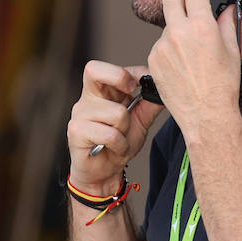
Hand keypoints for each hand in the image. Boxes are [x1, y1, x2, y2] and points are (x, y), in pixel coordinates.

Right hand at [67, 62, 164, 191]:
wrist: (104, 172)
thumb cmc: (119, 143)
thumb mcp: (141, 120)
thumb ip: (150, 103)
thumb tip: (165, 86)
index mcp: (102, 92)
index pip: (111, 68)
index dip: (133, 73)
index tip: (146, 85)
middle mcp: (88, 99)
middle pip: (94, 70)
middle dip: (120, 78)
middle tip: (131, 94)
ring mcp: (80, 114)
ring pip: (116, 112)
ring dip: (126, 130)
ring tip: (121, 139)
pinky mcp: (76, 132)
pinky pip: (109, 134)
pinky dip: (120, 144)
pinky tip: (115, 149)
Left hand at [146, 0, 241, 138]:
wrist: (207, 114)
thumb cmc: (222, 87)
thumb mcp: (232, 51)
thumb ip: (228, 24)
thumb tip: (227, 10)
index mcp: (201, 27)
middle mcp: (178, 33)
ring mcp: (162, 46)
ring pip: (168, 24)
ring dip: (179, 25)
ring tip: (193, 46)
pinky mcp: (153, 60)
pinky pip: (161, 44)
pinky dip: (171, 46)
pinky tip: (184, 62)